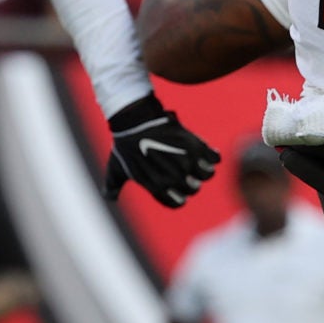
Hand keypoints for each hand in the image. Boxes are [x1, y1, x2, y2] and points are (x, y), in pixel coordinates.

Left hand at [103, 94, 219, 207]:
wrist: (134, 119)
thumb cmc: (124, 145)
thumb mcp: (116, 169)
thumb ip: (113, 186)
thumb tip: (109, 197)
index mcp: (158, 188)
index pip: (178, 202)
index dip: (178, 194)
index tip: (176, 184)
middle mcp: (175, 178)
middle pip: (194, 188)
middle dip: (191, 180)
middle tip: (185, 167)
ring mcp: (187, 163)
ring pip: (207, 174)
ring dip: (203, 167)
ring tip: (196, 158)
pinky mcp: (196, 146)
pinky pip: (214, 158)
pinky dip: (212, 155)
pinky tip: (204, 150)